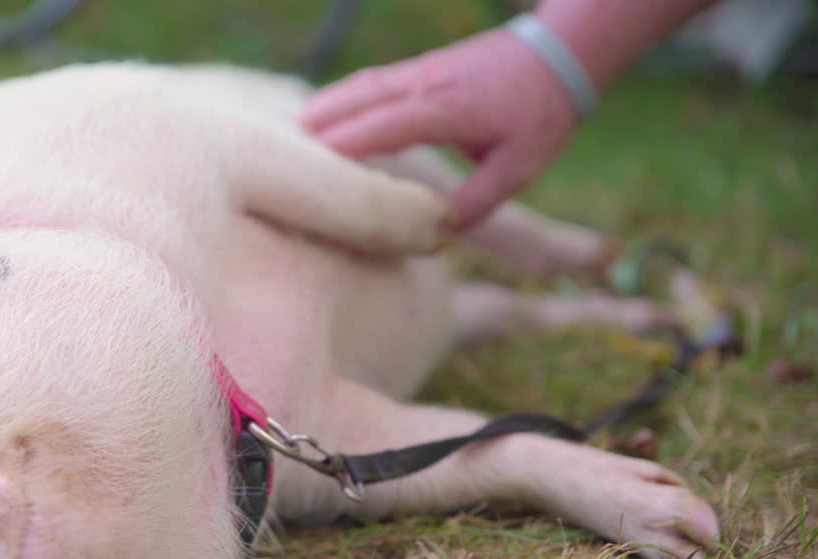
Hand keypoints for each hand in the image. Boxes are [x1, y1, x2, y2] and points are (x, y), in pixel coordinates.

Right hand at [300, 26, 579, 230]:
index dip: (334, 155)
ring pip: (352, 90)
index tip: (301, 181)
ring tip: (282, 144)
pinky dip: (337, 103)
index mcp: (440, 110)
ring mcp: (414, 73)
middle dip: (311, 134)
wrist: (559, 54)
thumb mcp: (519, 167)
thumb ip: (477, 202)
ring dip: (318, 115)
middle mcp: (419, 86)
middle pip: (350, 105)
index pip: (374, 131)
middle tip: (270, 165)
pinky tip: (318, 121)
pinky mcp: (415, 71)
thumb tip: (439, 234)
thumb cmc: (541, 113)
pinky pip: (365, 85)